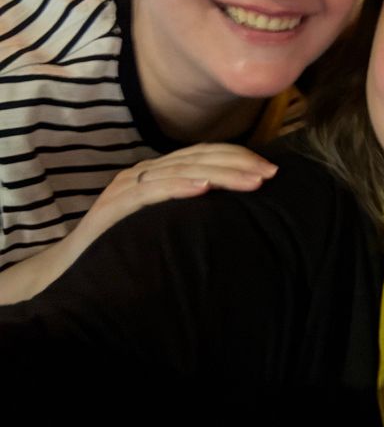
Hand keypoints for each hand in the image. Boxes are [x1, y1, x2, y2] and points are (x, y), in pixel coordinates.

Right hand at [0, 144, 276, 303]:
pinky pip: (149, 192)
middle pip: (197, 158)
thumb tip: (238, 212)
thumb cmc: (124, 249)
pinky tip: (203, 188)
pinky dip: (178, 187)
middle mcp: (143, 174)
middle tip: (271, 173)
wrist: (69, 271)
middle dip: (238, 163)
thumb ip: (191, 212)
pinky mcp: (113, 208)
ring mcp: (127, 188)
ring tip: (251, 181)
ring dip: (219, 174)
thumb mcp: (166, 225)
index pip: (204, 155)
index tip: (272, 170)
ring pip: (180, 171)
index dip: (238, 158)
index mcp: (157, 174)